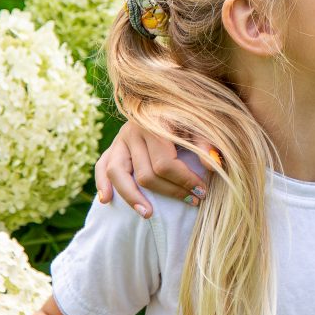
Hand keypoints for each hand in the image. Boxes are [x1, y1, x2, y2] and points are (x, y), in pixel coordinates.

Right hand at [93, 120, 212, 215]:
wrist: (166, 100)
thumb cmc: (187, 115)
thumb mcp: (200, 123)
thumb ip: (205, 143)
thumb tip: (212, 167)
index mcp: (154, 123)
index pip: (165, 163)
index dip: (185, 181)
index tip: (202, 192)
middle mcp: (132, 131)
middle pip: (145, 174)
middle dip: (170, 192)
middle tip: (191, 201)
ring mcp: (119, 139)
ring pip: (117, 173)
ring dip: (132, 197)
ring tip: (148, 214)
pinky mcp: (113, 146)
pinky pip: (102, 166)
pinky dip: (102, 184)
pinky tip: (107, 201)